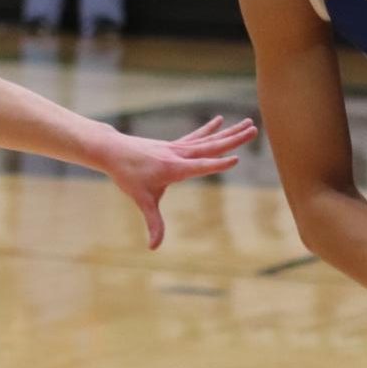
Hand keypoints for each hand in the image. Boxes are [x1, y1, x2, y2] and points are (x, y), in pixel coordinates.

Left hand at [102, 115, 256, 249]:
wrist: (112, 151)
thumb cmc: (127, 175)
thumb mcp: (142, 200)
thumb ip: (153, 223)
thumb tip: (154, 247)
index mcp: (175, 167)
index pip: (201, 166)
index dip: (218, 164)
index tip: (237, 159)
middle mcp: (179, 154)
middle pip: (211, 146)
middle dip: (234, 140)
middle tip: (254, 130)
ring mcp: (177, 147)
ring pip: (208, 139)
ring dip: (229, 132)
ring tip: (249, 124)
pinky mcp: (173, 145)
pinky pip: (195, 137)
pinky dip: (208, 129)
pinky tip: (219, 120)